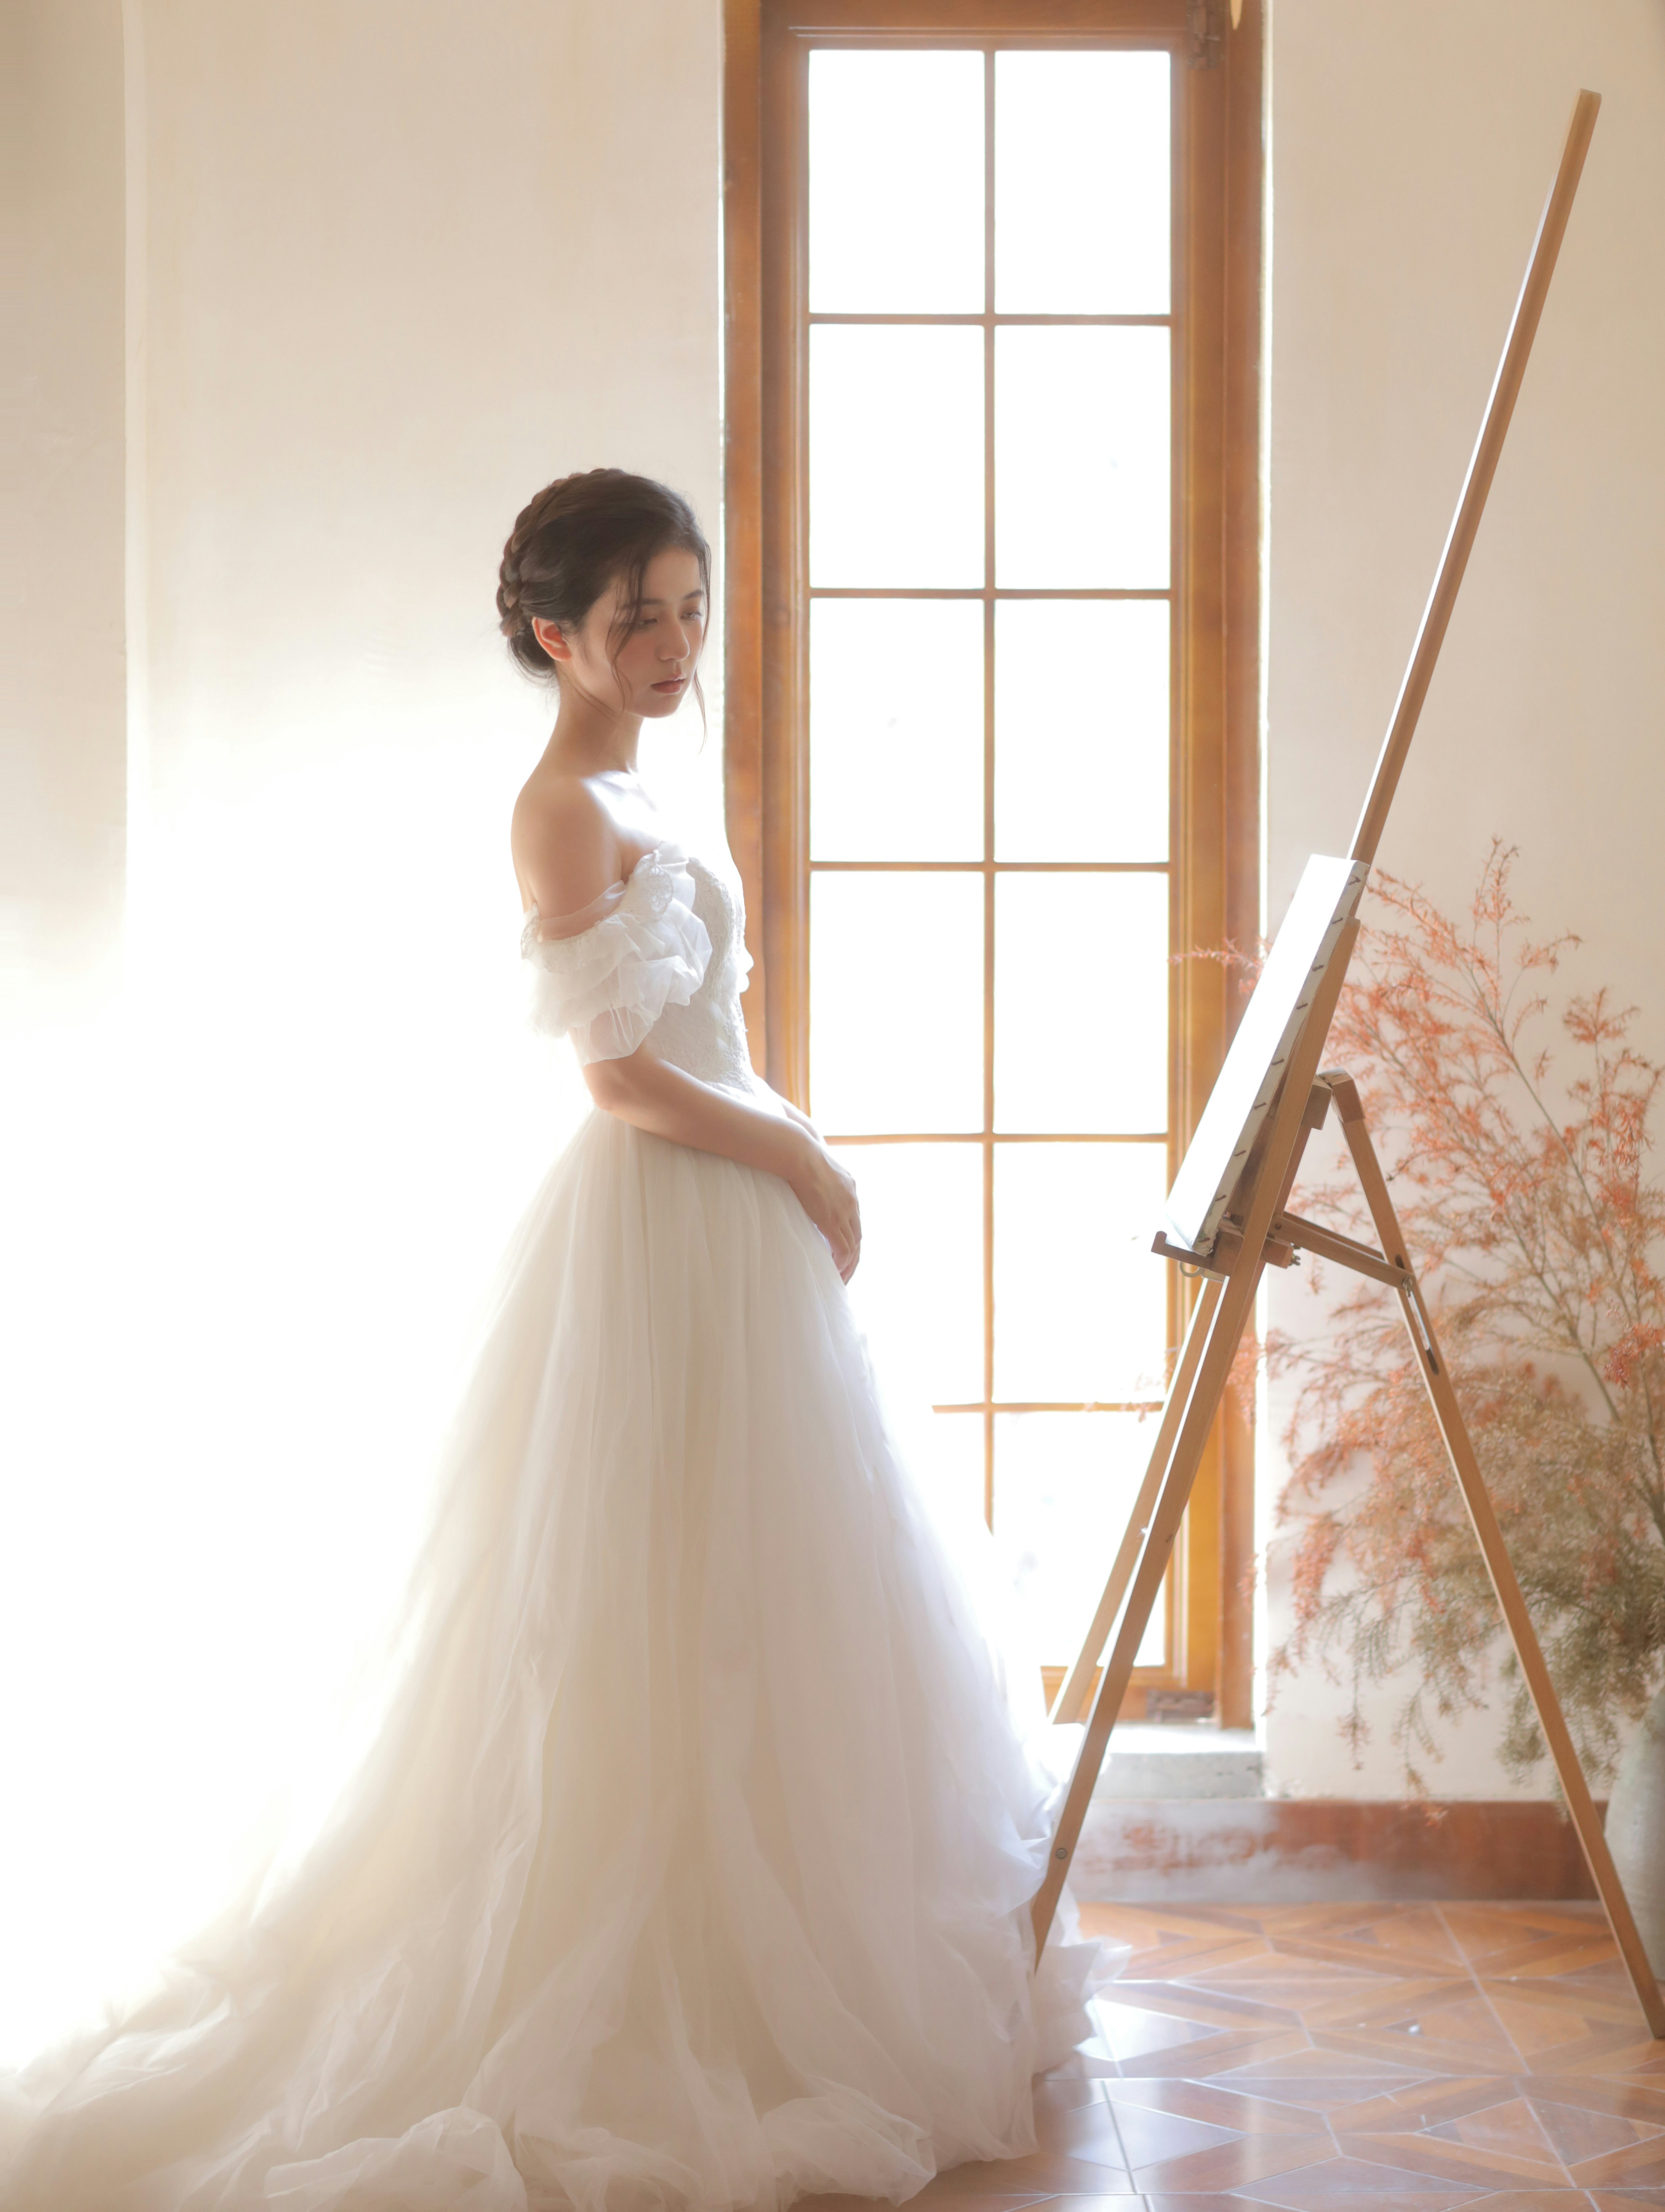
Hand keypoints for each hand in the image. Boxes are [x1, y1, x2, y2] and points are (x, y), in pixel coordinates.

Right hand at [789, 1136, 861, 1281]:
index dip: (850, 1239)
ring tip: (840, 1279)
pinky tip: (835, 1272)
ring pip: (853, 1246)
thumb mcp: (811, 1167)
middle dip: (853, 1257)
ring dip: (848, 1264)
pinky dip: (842, 1263)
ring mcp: (844, 1211)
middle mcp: (852, 1201)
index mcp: (849, 1188)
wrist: (798, 1153)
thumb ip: (813, 1179)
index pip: (854, 1221)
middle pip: (858, 1236)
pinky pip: (843, 1249)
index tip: (842, 1253)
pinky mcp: (833, 1220)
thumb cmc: (797, 1155)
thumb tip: (800, 1180)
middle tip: (845, 1273)